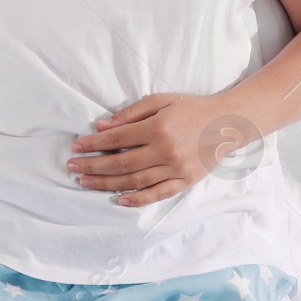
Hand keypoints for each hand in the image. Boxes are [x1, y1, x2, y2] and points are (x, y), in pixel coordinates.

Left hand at [68, 94, 259, 205]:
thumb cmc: (190, 108)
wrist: (228, 123)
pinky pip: (158, 193)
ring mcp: (176, 168)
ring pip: (135, 180)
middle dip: (92, 166)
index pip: (116, 138)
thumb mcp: (160, 101)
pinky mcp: (186, 180)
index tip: (75, 147)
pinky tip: (119, 199)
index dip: (93, 144)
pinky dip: (138, 199)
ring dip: (106, 183)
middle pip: (121, 162)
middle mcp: (166, 150)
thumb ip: (130, 113)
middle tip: (72, 167)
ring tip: (86, 182)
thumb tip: (101, 126)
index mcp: (158, 128)